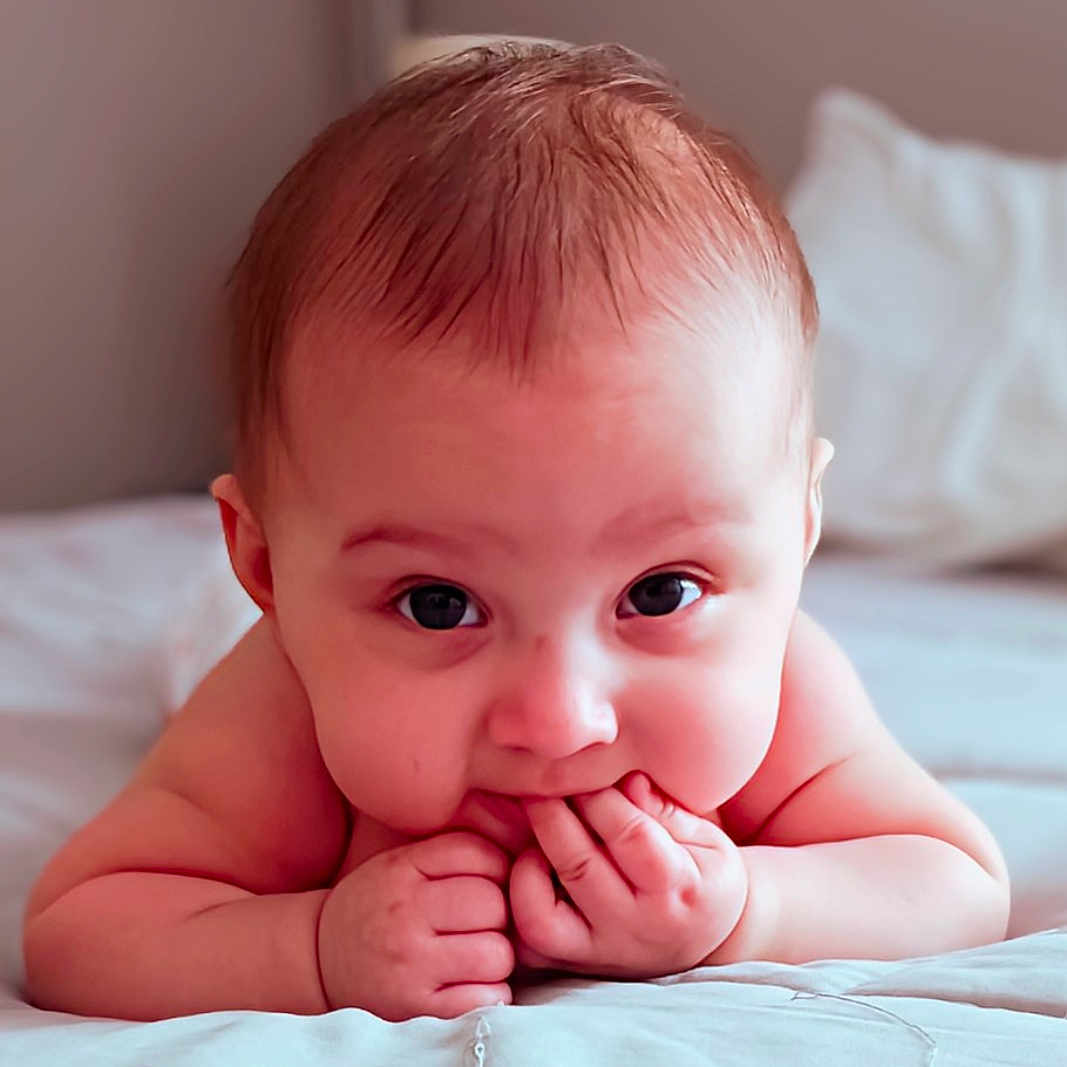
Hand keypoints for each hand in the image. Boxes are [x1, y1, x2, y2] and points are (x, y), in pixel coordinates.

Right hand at [317, 832, 513, 1019]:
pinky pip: (484, 999)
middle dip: (500, 913)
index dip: (497, 866)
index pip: (477, 854)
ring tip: (478, 953)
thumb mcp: (400, 862)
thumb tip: (515, 858)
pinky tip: (472, 982)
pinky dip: (491, 992)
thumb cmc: (374, 904)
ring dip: (498, 955)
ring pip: (496, 953)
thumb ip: (449, 854)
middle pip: (493, 903)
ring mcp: (411, 966)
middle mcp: (405, 915)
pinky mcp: (416, 1009)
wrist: (318, 959)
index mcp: (402, 870)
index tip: (489, 880)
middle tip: (485, 922)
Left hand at [510, 772, 746, 977]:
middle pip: (580, 867)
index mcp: (680, 887)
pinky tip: (531, 864)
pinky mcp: (574, 962)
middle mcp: (637, 925)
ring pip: (541, 914)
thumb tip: (626, 779)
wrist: (707, 941)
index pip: (630, 835)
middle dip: (552, 813)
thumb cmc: (702, 875)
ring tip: (536, 829)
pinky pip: (530, 940)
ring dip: (527, 862)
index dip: (599, 797)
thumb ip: (664, 808)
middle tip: (540, 780)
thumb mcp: (706, 838)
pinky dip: (519, 900)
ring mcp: (602, 949)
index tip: (582, 767)